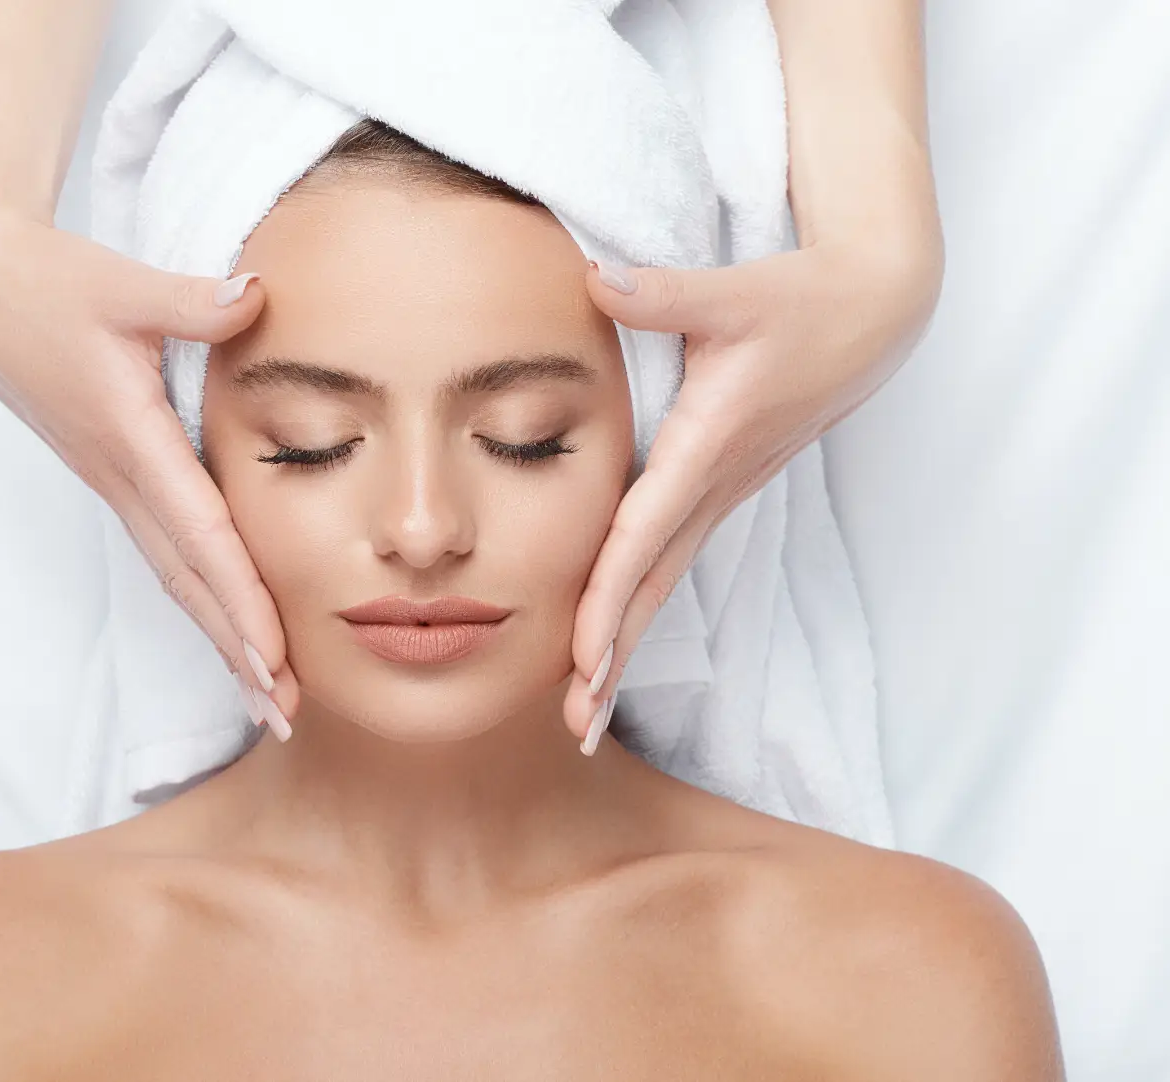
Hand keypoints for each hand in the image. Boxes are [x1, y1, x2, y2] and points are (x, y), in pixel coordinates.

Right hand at [0, 213, 297, 723]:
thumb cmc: (50, 282)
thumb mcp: (121, 283)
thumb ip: (191, 300)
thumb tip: (254, 298)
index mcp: (131, 438)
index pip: (198, 535)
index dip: (238, 599)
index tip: (273, 660)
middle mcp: (121, 476)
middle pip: (188, 581)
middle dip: (236, 650)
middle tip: (284, 713)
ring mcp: (114, 481)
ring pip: (175, 574)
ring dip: (220, 635)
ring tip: (264, 693)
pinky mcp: (113, 473)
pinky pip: (164, 549)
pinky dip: (200, 593)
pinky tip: (227, 622)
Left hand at [563, 241, 942, 745]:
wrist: (872, 314)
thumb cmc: (801, 299)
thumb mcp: (734, 290)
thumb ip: (662, 291)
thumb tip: (594, 278)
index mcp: (708, 445)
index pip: (645, 534)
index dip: (609, 597)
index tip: (582, 660)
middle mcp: (715, 484)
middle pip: (653, 585)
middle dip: (614, 657)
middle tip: (575, 726)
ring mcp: (722, 493)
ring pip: (663, 581)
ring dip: (624, 646)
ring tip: (586, 711)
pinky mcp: (722, 487)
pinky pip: (671, 558)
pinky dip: (639, 604)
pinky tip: (613, 641)